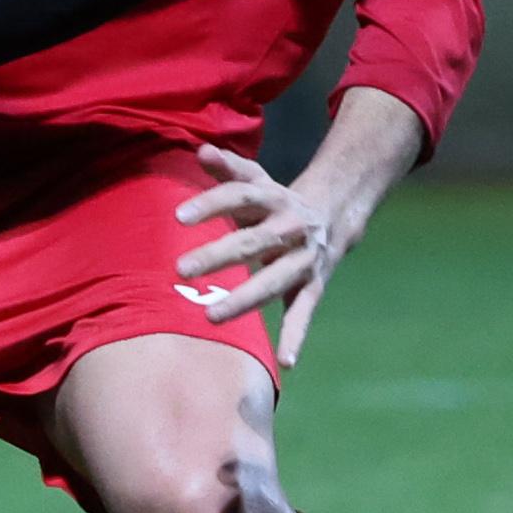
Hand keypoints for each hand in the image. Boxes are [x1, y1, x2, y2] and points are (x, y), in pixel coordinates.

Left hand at [175, 139, 366, 368]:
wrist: (334, 215)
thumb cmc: (275, 201)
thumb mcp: (256, 180)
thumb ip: (228, 167)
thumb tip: (201, 150)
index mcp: (274, 198)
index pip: (240, 196)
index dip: (210, 204)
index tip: (178, 218)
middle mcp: (291, 228)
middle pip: (253, 241)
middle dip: (219, 255)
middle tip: (182, 270)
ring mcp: (304, 259)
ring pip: (274, 281)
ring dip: (245, 299)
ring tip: (211, 318)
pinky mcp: (313, 285)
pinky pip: (303, 312)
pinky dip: (296, 337)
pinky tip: (285, 362)